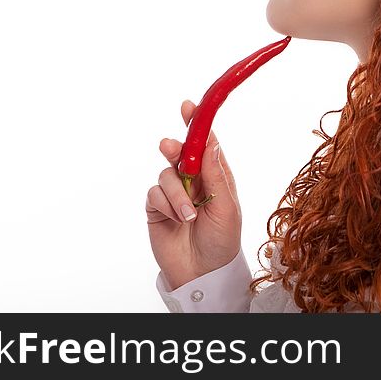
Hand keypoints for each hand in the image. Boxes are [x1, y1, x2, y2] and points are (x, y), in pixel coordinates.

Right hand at [146, 99, 242, 289]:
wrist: (203, 272)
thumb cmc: (223, 240)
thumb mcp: (226, 206)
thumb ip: (216, 174)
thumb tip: (212, 141)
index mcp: (216, 175)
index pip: (206, 144)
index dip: (197, 124)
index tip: (190, 107)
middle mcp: (194, 180)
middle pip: (180, 152)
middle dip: (175, 148)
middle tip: (172, 148)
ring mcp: (174, 193)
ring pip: (166, 174)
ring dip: (177, 193)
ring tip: (189, 215)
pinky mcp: (157, 207)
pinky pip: (155, 193)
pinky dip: (166, 204)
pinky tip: (176, 219)